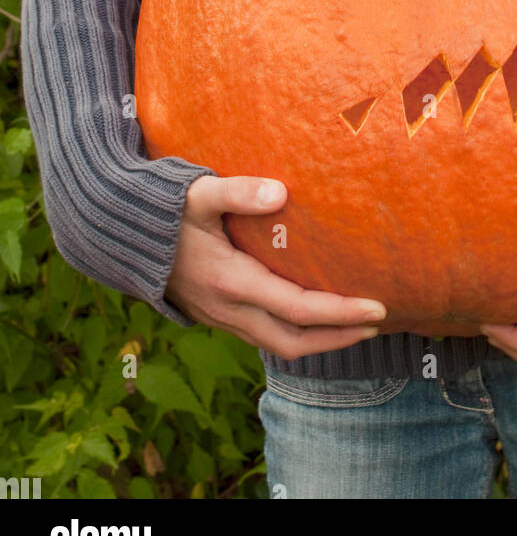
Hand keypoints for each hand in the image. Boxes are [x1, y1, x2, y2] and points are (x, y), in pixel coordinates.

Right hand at [165, 175, 386, 359]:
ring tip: (355, 325)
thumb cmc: (163, 210)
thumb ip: (238, 192)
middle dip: (339, 338)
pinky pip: (264, 336)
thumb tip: (281, 192)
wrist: (119, 236)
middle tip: (378, 322)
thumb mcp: (198, 194)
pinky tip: (313, 318)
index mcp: (230, 281)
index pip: (298, 308)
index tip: (377, 307)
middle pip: (294, 341)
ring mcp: (221, 317)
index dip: (341, 313)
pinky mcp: (217, 315)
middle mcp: (228, 309)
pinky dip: (296, 334)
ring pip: (279, 344)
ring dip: (320, 341)